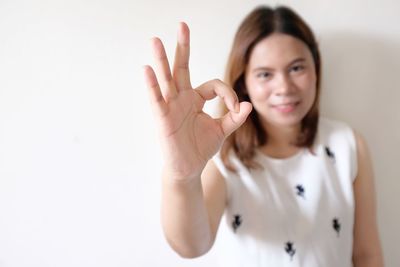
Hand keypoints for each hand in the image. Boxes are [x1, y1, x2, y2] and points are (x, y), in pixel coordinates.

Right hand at [143, 22, 251, 180]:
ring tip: (156, 40)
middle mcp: (182, 98)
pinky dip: (152, 85)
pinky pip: (157, 99)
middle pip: (182, 68)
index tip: (236, 108)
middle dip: (183, 47)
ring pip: (166, 79)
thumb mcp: (221, 130)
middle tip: (183, 25)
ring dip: (162, 60)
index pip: (214, 85)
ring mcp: (171, 106)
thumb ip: (235, 117)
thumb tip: (248, 104)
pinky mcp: (162, 118)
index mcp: (196, 99)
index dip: (228, 93)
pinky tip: (147, 69)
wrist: (189, 168)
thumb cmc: (201, 148)